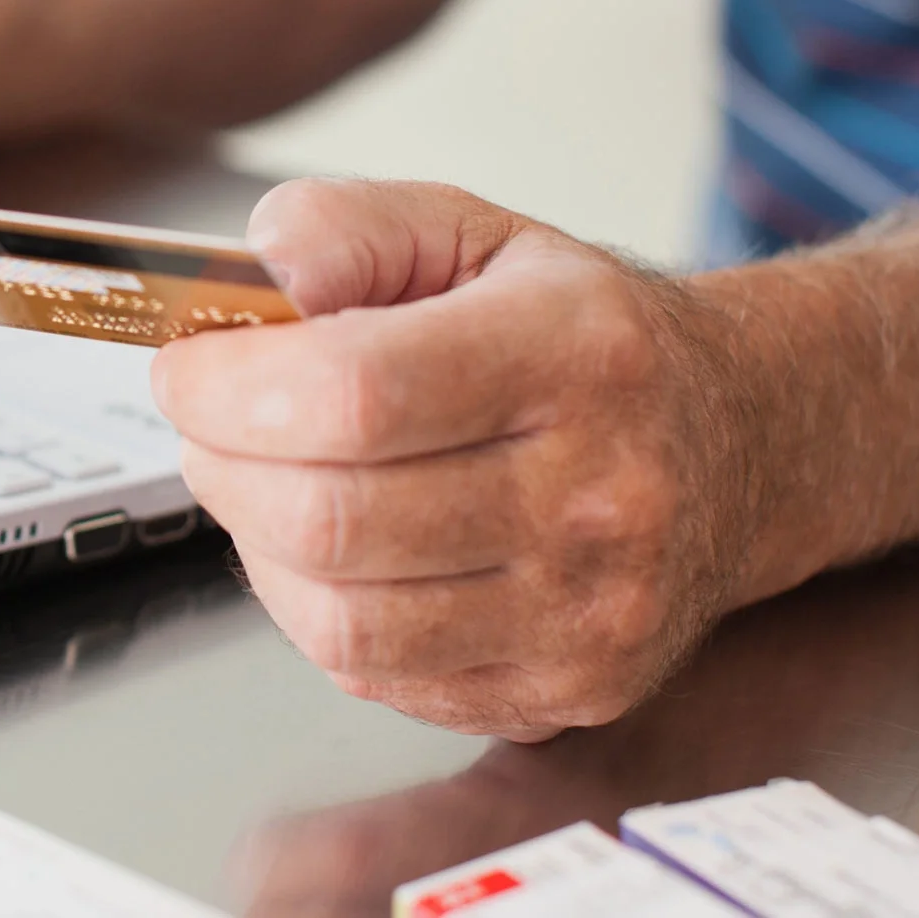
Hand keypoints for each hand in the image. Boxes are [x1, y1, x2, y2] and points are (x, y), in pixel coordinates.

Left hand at [150, 178, 754, 740]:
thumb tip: (259, 274)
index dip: (230, 389)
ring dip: (259, 550)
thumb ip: (349, 229)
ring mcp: (589, 610)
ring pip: (342, 620)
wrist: (734, 445)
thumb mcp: (472, 233)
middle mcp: (599, 491)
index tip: (184, 370)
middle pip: (332, 518)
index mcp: (573, 351)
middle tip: (210, 429)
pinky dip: (316, 615)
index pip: (354, 392)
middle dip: (223, 468)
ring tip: (265, 487)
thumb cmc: (579, 337)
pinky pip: (378, 677)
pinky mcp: (566, 689)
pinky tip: (334, 554)